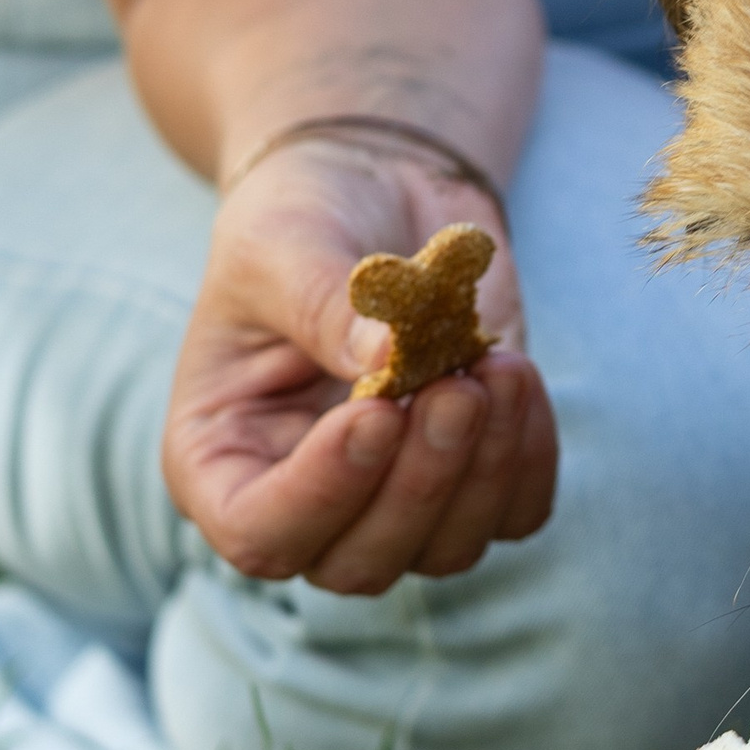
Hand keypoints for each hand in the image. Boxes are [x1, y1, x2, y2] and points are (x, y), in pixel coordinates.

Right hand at [159, 137, 557, 592]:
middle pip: (361, 562)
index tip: (376, 410)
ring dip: (484, 470)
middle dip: (420, 483)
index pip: (259, 533)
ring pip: (446, 550)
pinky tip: (517, 375)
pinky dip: (528, 457)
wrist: (372, 187)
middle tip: (455, 386)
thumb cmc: (300, 217)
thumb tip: (389, 358)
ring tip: (495, 368)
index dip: (321, 494)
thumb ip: (325, 304)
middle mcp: (303, 499)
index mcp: (220, 460)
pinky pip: (514, 510)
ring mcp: (390, 494)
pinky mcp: (469, 469)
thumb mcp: (283, 245)